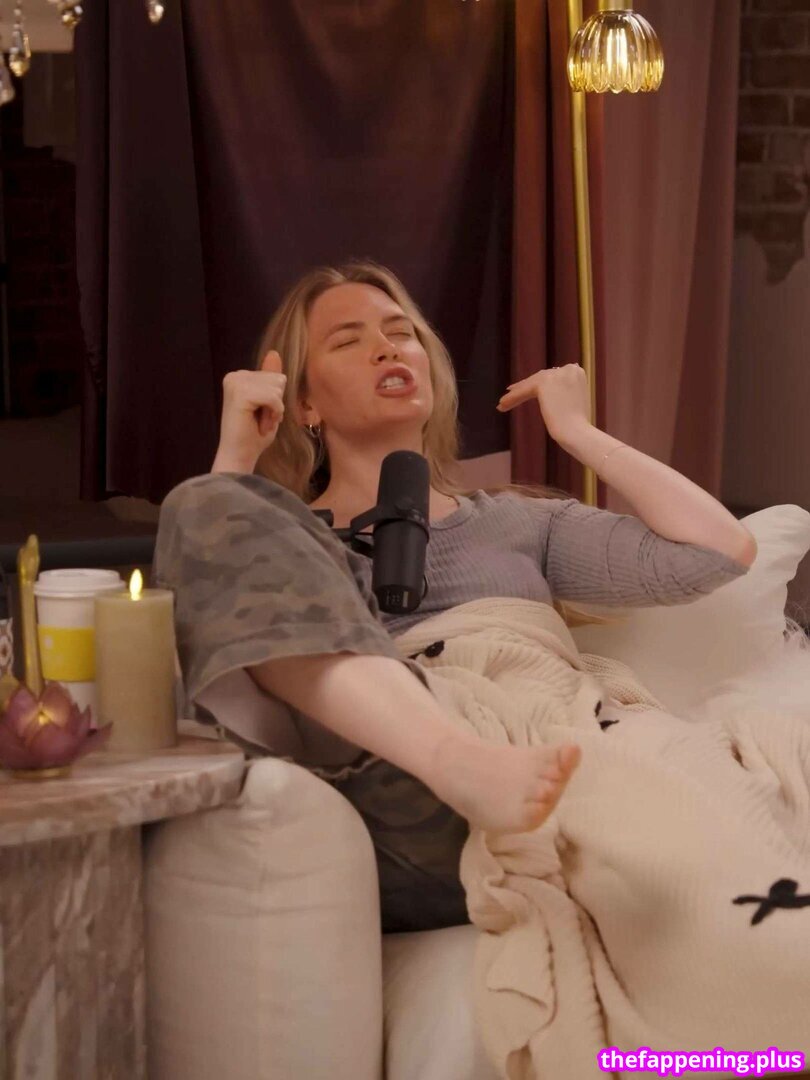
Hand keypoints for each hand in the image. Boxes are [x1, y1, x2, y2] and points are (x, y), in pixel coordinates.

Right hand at [212, 350, 287, 473]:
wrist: (240, 456)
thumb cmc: (254, 435)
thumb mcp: (269, 403)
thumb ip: (271, 379)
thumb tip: (274, 353)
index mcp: (240, 376)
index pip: (276, 377)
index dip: (276, 401)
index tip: (260, 416)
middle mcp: (235, 375)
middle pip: (278, 380)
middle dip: (276, 404)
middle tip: (259, 420)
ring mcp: (235, 383)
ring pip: (277, 388)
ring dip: (274, 410)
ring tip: (258, 423)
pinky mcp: (240, 393)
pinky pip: (274, 397)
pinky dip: (273, 414)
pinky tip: (261, 425)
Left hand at [496, 363, 592, 442]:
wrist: (576, 431)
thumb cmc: (577, 425)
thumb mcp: (574, 402)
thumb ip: (565, 392)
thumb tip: (553, 391)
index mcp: (577, 372)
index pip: (552, 376)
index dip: (537, 383)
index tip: (526, 389)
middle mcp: (568, 368)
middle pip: (540, 377)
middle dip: (524, 386)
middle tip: (511, 392)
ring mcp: (557, 374)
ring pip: (531, 384)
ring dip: (516, 395)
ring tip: (502, 405)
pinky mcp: (544, 382)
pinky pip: (524, 390)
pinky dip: (513, 398)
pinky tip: (502, 406)